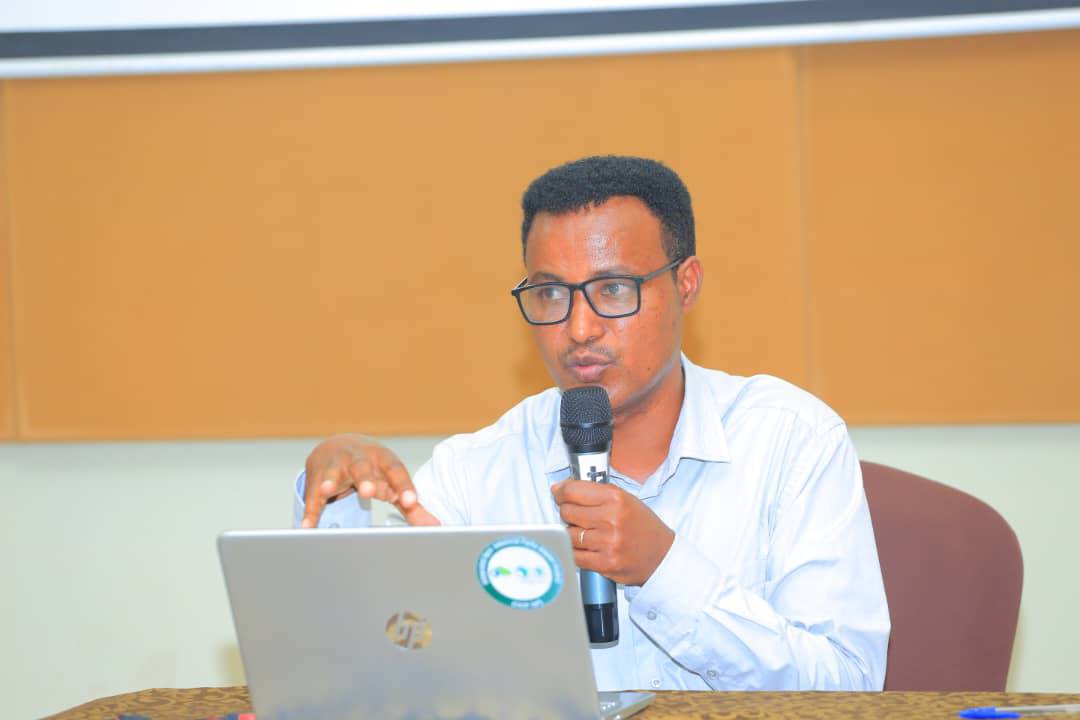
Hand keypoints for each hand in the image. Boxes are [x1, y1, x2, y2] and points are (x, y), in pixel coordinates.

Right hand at [301, 433, 438, 527]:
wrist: (338, 444)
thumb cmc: (373, 467)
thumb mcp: (392, 479)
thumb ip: (410, 503)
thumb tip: (434, 526)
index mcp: (382, 458)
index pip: (395, 470)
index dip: (403, 485)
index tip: (410, 502)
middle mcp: (358, 459)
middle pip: (362, 467)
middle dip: (366, 478)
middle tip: (370, 492)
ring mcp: (335, 467)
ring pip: (332, 473)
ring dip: (331, 481)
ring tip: (329, 489)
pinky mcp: (317, 480)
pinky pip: (313, 497)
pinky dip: (310, 512)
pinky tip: (307, 527)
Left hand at [551, 479, 674, 585]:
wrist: (662, 556)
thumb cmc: (643, 526)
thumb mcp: (625, 499)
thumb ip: (595, 492)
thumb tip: (560, 488)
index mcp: (616, 498)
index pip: (573, 491)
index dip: (561, 492)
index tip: (559, 494)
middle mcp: (611, 519)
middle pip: (567, 512)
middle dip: (567, 512)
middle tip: (575, 515)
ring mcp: (607, 543)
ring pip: (568, 534)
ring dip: (571, 533)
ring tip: (585, 532)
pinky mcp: (605, 564)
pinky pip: (575, 555)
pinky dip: (576, 551)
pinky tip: (586, 547)